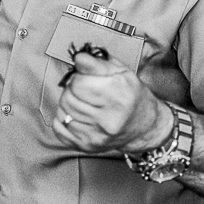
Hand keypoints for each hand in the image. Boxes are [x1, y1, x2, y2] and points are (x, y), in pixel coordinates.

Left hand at [51, 51, 172, 153]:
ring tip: (82, 101)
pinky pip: (59, 128)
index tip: (85, 76)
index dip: (79, 76)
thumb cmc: (132, 96)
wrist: (143, 127)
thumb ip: (97, 63)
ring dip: (68, 102)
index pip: (78, 83)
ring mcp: (96, 135)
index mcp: (118, 96)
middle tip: (84, 89)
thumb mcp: (121, 72)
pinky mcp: (87, 146)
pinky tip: (78, 115)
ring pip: (63, 112)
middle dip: (72, 89)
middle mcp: (108, 119)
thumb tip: (78, 58)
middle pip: (68, 97)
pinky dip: (64, 119)